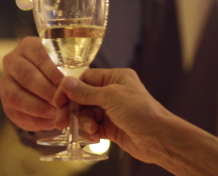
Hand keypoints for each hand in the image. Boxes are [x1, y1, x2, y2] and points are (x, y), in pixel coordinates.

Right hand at [0, 36, 63, 130]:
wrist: (50, 85)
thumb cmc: (63, 73)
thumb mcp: (69, 66)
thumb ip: (71, 75)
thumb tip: (72, 89)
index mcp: (28, 46)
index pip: (41, 57)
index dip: (55, 73)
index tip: (69, 86)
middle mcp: (12, 61)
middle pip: (27, 76)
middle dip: (47, 92)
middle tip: (63, 103)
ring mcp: (5, 81)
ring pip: (16, 96)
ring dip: (39, 108)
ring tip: (57, 115)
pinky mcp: (5, 102)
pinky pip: (16, 113)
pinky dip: (34, 120)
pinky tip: (50, 122)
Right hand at [52, 68, 172, 164]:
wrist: (159, 139)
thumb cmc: (140, 112)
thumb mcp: (110, 97)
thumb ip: (85, 91)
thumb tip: (66, 82)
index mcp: (115, 78)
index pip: (84, 79)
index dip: (69, 89)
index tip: (58, 102)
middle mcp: (112, 92)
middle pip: (82, 97)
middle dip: (73, 109)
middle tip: (62, 121)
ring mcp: (111, 110)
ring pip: (86, 113)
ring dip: (84, 122)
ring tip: (91, 130)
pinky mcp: (111, 127)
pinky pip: (93, 126)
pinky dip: (90, 132)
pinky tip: (95, 137)